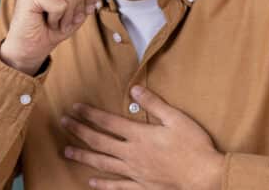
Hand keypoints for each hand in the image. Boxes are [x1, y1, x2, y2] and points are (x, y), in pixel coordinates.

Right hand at [0, 0, 111, 74]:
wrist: (33, 46)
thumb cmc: (58, 22)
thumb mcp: (84, 1)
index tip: (79, 7)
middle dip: (81, 2)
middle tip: (68, 16)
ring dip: (70, 13)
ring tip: (58, 20)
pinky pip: (60, 4)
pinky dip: (59, 19)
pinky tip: (48, 22)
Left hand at [61, 86, 224, 189]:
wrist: (205, 177)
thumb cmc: (194, 146)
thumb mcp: (176, 118)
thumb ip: (154, 103)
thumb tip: (134, 89)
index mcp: (139, 135)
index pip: (107, 122)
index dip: (89, 114)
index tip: (74, 107)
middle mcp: (132, 154)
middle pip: (99, 141)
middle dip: (79, 131)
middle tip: (63, 123)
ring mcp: (135, 172)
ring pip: (103, 164)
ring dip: (83, 156)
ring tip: (66, 152)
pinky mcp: (142, 187)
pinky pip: (117, 186)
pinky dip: (103, 184)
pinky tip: (91, 182)